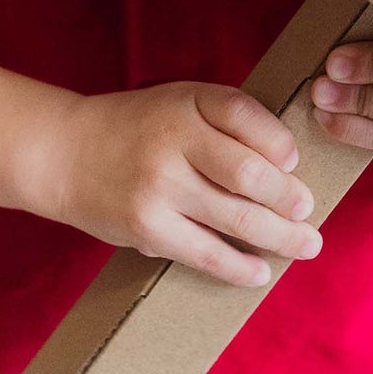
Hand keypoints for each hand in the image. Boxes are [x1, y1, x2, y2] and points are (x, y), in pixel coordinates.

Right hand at [55, 82, 322, 286]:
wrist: (64, 154)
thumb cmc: (136, 127)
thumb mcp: (179, 102)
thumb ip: (227, 120)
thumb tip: (287, 164)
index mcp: (186, 104)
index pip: (246, 117)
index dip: (280, 143)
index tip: (293, 163)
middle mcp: (173, 142)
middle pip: (250, 174)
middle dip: (289, 198)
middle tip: (308, 211)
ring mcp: (160, 188)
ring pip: (236, 218)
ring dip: (280, 237)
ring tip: (305, 244)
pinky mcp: (148, 229)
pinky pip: (206, 253)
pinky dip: (239, 266)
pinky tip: (260, 271)